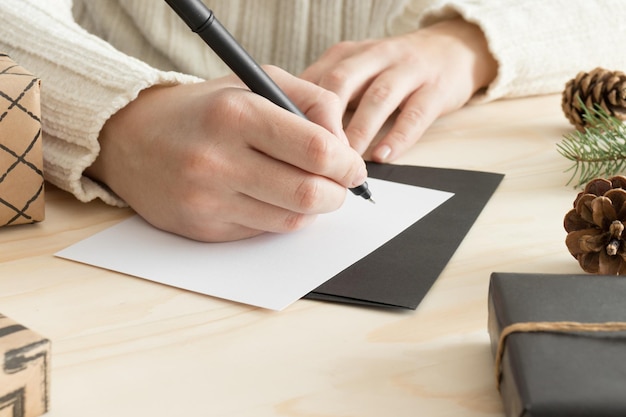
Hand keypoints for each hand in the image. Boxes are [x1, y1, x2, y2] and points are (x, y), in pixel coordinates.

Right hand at [86, 66, 366, 241]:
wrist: (131, 140)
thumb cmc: (203, 110)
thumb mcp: (257, 83)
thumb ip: (313, 102)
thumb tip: (345, 145)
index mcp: (236, 114)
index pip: (318, 152)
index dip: (348, 164)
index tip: (353, 166)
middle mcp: (218, 160)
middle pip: (309, 194)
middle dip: (338, 193)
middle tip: (340, 185)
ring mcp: (208, 200)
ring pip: (291, 220)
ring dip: (313, 209)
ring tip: (307, 188)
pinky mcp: (203, 229)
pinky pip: (264, 232)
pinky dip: (280, 217)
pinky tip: (271, 197)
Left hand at [300, 18, 497, 161]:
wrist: (453, 49)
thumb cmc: (394, 68)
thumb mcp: (356, 70)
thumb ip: (325, 93)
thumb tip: (288, 125)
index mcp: (350, 54)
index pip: (316, 78)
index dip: (300, 109)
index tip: (290, 140)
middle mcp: (376, 57)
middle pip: (342, 82)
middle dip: (325, 120)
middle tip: (315, 155)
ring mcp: (408, 70)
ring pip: (377, 98)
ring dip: (359, 132)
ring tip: (347, 163)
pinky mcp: (436, 89)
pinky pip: (415, 114)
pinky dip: (398, 137)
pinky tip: (383, 156)